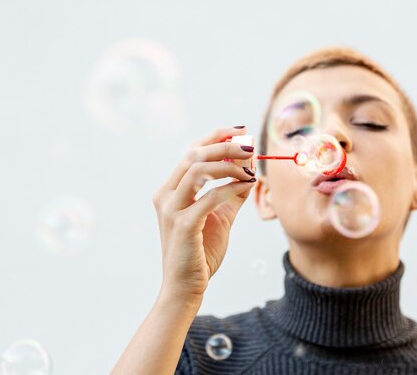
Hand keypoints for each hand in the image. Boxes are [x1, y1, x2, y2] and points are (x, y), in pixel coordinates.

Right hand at [151, 126, 255, 303]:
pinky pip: (210, 197)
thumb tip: (251, 173)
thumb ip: (232, 195)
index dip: (215, 137)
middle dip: (225, 145)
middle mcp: (165, 195)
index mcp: (170, 190)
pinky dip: (231, 187)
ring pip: (198, 170)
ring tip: (251, 168)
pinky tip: (247, 185)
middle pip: (194, 155)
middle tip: (250, 145)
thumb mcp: (220, 217)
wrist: (185, 287)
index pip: (191, 152)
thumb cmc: (200, 253)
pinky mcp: (184, 225)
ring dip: (229, 164)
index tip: (240, 129)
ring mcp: (171, 210)